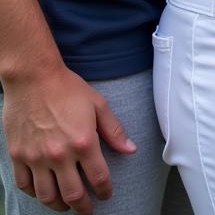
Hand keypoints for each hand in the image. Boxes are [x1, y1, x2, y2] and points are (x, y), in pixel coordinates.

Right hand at [3, 64, 135, 213]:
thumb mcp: (98, 105)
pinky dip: (35, 194)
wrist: (34, 79)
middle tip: (87, 210)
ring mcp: (36, 158)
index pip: (98, 177)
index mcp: (83, 142)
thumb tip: (130, 149)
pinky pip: (25, 185)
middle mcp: (60, 155)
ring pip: (47, 196)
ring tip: (67, 205)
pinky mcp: (18, 156)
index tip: (106, 194)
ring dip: (59, 205)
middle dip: (83, 206)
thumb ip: (114, 130)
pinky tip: (44, 192)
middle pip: (73, 194)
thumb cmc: (68, 89)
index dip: (105, 190)